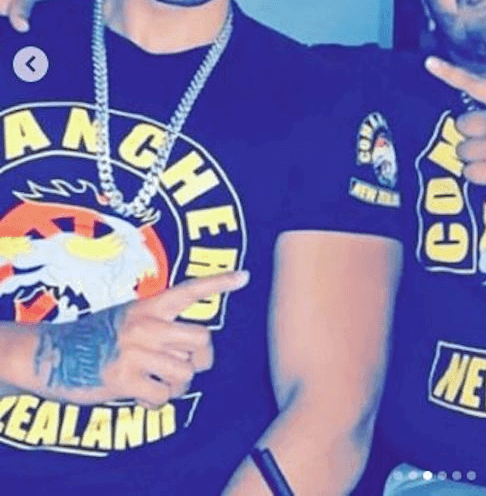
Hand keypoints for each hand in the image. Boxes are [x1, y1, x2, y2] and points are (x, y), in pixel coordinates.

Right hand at [38, 270, 249, 408]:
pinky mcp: (122, 378)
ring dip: (178, 385)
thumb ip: (161, 326)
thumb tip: (195, 351)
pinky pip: (162, 396)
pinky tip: (142, 395)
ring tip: (160, 383)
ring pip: (186, 373)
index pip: (191, 291)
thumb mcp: (129, 318)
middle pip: (202, 341)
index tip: (245, 276)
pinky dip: (157, 401)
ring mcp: (135, 351)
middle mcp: (146, 325)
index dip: (220, 283)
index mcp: (150, 307)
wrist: (48, 353)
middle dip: (200, 360)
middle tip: (186, 367)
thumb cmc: (95, 337)